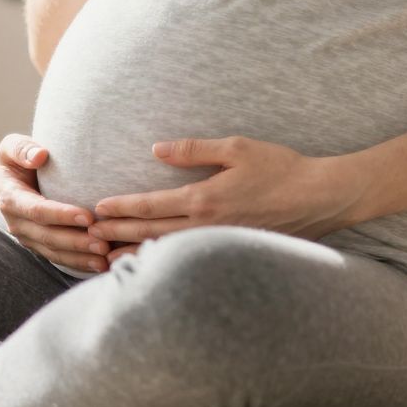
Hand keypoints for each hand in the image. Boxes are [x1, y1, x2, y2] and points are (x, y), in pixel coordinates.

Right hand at [0, 133, 112, 274]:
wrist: (15, 174)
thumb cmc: (19, 156)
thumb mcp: (12, 146)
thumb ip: (22, 148)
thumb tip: (40, 155)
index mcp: (10, 198)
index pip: (38, 210)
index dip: (62, 215)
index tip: (88, 217)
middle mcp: (16, 222)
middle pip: (48, 236)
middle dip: (76, 241)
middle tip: (104, 243)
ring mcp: (27, 237)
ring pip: (54, 252)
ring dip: (79, 257)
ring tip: (105, 258)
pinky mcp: (38, 245)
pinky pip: (58, 258)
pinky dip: (78, 263)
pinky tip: (100, 265)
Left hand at [85, 137, 368, 244]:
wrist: (318, 197)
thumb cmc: (280, 167)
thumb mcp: (237, 147)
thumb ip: (195, 150)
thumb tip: (157, 150)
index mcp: (204, 198)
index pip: (151, 205)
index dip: (121, 207)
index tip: (96, 208)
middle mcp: (206, 225)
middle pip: (150, 231)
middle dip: (117, 232)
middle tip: (87, 235)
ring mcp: (217, 241)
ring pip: (166, 249)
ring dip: (134, 250)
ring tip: (107, 254)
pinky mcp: (229, 247)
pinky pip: (187, 255)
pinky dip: (162, 258)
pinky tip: (150, 259)